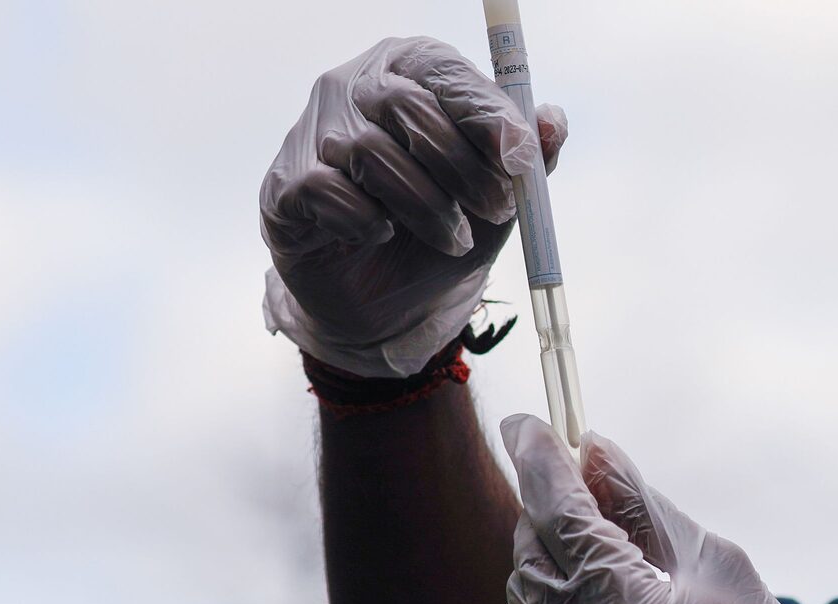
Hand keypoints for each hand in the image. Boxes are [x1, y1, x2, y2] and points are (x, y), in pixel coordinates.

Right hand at [260, 36, 567, 376]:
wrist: (385, 300)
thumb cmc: (440, 230)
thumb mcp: (496, 197)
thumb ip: (527, 159)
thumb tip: (553, 120)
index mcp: (408, 73)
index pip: (442, 69)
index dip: (485, 111)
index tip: (520, 158)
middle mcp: (354, 87)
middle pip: (406, 106)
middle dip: (463, 167)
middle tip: (499, 210)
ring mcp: (313, 133)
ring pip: (369, 152)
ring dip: (425, 205)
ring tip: (454, 239)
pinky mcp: (285, 185)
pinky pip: (325, 189)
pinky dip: (364, 219)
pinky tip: (381, 234)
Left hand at [492, 415, 827, 603]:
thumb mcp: (712, 566)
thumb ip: (640, 504)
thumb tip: (592, 447)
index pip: (557, 508)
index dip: (538, 455)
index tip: (524, 423)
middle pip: (529, 545)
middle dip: (555, 518)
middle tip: (595, 518)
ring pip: (519, 591)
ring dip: (552, 571)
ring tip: (613, 592)